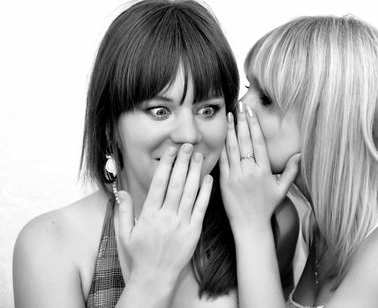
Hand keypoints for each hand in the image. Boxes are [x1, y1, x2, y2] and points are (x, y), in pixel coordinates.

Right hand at [116, 144, 212, 285]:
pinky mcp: (194, 232)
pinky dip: (205, 192)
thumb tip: (121, 191)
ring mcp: (181, 224)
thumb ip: (123, 211)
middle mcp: (166, 217)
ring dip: (194, 172)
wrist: (155, 278)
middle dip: (182, 162)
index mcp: (149, 215)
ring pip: (189, 193)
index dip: (166, 165)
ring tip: (198, 156)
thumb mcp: (124, 234)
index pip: (158, 184)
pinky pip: (201, 208)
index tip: (170, 151)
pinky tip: (208, 178)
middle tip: (187, 146)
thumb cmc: (139, 255)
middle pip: (175, 184)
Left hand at [220, 102, 299, 233]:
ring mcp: (236, 176)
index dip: (254, 125)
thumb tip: (300, 154)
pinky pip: (223, 161)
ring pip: (232, 148)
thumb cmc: (267, 207)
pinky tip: (222, 135)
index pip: (258, 142)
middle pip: (245, 141)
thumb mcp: (282, 189)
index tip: (251, 112)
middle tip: (240, 106)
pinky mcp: (225, 182)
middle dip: (242, 121)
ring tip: (230, 115)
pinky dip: (222, 147)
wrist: (250, 225)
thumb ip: (291, 171)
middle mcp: (250, 172)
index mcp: (264, 171)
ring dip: (231, 130)